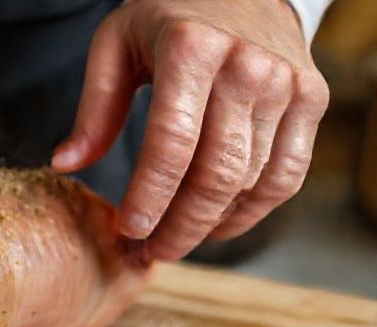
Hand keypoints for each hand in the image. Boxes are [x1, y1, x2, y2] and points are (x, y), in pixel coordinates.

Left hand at [53, 0, 329, 259]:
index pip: (172, 144)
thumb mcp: (116, 46)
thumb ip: (94, 108)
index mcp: (191, 50)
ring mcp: (287, 84)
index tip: (129, 231)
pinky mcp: (312, 99)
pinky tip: (216, 223)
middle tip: (149, 252)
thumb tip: (65, 164)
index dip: (150, 197)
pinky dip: (252, 212)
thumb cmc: (167, 18)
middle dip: (179, 226)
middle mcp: (247, 67)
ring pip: (250, 182)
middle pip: (215, 174)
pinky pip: (286, 176)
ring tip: (173, 241)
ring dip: (209, 225)